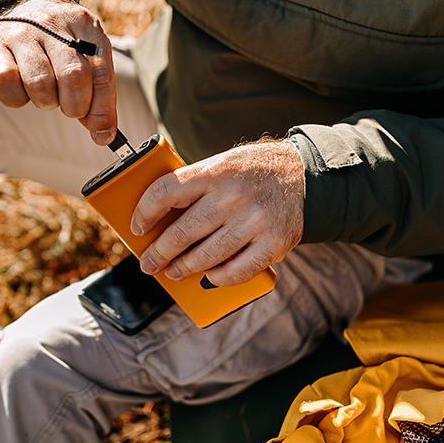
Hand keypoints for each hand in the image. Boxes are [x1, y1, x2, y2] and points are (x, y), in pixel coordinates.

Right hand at [0, 0, 117, 144]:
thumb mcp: (86, 56)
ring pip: (41, 84)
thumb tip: (102, 133)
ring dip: (46, 101)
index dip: (103, 109)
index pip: (102, 73)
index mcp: (86, 25)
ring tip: (47, 92)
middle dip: (75, 105)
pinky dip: (17, 98)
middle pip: (73, 77)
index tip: (102, 134)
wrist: (23, 8)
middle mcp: (54, 23)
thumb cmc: (61, 44)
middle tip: (70, 106)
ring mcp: (22, 33)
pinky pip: (6, 84)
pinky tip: (23, 89)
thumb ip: (98, 92)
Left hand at [132, 141, 304, 285]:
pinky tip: (210, 277)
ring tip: (174, 272)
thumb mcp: (224, 164)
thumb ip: (197, 186)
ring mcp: (254, 221)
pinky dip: (219, 278)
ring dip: (184, 268)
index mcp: (215, 171)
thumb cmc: (255, 171)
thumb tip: (161, 219)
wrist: (306, 174)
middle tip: (149, 263)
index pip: (165, 192)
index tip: (136, 227)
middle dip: (159, 253)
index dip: (144, 212)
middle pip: (182, 233)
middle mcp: (232, 196)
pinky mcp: (273, 243)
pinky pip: (237, 271)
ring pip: (206, 257)